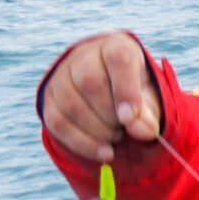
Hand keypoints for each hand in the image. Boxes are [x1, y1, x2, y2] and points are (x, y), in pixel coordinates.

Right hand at [41, 33, 162, 162]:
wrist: (110, 94)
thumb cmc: (135, 94)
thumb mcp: (150, 100)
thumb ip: (149, 114)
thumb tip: (143, 131)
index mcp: (115, 47)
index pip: (117, 59)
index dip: (125, 90)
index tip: (129, 119)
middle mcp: (84, 55)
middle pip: (89, 82)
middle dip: (110, 116)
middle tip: (124, 129)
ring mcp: (61, 75)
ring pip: (71, 104)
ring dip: (97, 131)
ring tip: (116, 137)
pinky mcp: (48, 97)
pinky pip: (57, 122)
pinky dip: (82, 143)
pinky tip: (102, 152)